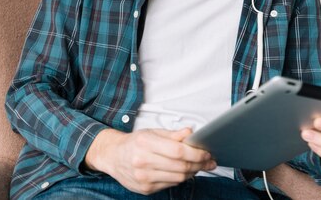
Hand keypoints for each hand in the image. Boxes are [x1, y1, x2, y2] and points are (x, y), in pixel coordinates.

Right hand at [84, 127, 215, 194]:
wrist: (113, 156)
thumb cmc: (134, 143)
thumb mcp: (152, 132)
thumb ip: (172, 134)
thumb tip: (190, 133)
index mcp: (145, 143)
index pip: (178, 151)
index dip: (196, 153)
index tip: (206, 152)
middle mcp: (143, 161)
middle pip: (180, 166)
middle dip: (199, 164)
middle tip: (207, 160)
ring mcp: (144, 177)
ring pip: (178, 177)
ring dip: (192, 172)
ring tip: (198, 165)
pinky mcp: (145, 188)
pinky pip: (171, 184)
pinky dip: (181, 178)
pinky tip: (184, 171)